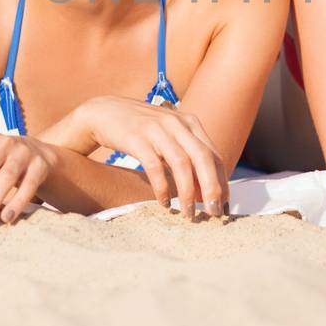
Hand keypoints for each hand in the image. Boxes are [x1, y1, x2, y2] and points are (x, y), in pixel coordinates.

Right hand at [68, 96, 226, 216]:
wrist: (103, 112)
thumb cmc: (140, 130)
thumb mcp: (168, 136)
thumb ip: (187, 155)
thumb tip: (206, 190)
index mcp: (189, 122)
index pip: (213, 154)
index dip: (222, 181)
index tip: (222, 205)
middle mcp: (176, 123)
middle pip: (203, 158)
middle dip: (212, 188)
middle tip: (214, 213)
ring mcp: (156, 129)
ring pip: (181, 163)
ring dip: (187, 192)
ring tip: (188, 213)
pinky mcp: (136, 138)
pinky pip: (155, 167)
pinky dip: (162, 187)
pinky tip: (163, 203)